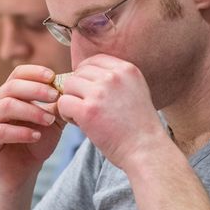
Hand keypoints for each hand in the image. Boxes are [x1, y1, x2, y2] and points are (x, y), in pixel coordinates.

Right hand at [0, 64, 64, 189]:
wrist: (23, 172)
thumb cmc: (35, 142)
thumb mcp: (52, 120)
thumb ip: (58, 104)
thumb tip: (71, 85)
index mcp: (8, 94)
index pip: (18, 74)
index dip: (35, 72)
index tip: (53, 77)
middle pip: (11, 87)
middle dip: (36, 90)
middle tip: (56, 96)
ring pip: (5, 106)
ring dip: (31, 111)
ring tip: (49, 121)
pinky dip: (20, 132)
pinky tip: (36, 136)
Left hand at [57, 54, 166, 169]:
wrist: (146, 150)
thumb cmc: (139, 126)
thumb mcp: (135, 91)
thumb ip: (116, 79)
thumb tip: (86, 73)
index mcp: (127, 69)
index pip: (94, 60)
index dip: (86, 75)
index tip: (90, 92)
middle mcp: (113, 77)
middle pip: (79, 72)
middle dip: (78, 89)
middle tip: (88, 108)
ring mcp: (100, 92)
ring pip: (68, 85)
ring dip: (71, 100)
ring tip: (83, 116)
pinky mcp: (87, 110)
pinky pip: (63, 103)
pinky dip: (66, 114)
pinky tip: (79, 124)